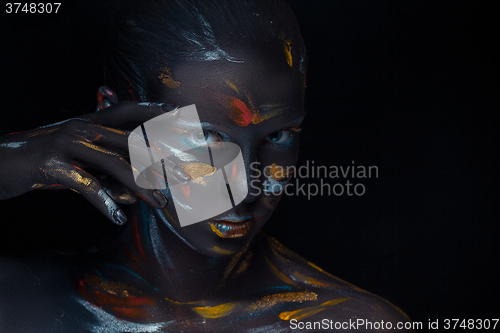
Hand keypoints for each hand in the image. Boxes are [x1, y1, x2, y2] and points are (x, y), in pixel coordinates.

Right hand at [0, 96, 175, 224]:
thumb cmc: (43, 162)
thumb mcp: (77, 159)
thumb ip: (106, 170)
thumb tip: (137, 192)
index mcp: (88, 122)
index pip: (128, 110)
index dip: (154, 111)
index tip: (181, 115)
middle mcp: (81, 127)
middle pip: (132, 141)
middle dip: (162, 159)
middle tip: (185, 175)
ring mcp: (67, 144)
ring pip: (115, 164)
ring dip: (142, 186)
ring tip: (160, 203)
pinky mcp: (52, 166)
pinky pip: (86, 186)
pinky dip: (104, 203)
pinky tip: (117, 219)